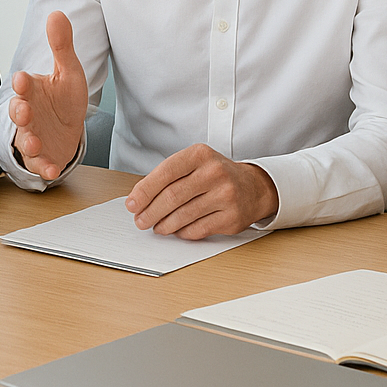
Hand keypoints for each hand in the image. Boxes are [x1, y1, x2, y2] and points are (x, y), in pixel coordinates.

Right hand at [9, 11, 88, 179]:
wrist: (69, 129)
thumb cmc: (64, 99)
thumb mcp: (69, 72)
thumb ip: (62, 46)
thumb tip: (57, 13)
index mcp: (32, 91)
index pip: (23, 85)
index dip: (22, 83)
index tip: (23, 79)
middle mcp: (28, 114)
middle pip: (18, 113)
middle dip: (19, 113)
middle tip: (24, 110)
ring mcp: (32, 137)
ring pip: (24, 140)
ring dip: (28, 142)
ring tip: (34, 142)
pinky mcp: (42, 157)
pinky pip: (39, 164)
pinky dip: (43, 168)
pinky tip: (51, 171)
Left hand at [123, 144, 278, 238]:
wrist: (254, 187)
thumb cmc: (216, 175)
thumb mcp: (195, 163)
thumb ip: (169, 176)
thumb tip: (139, 199)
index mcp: (200, 154)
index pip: (165, 172)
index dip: (144, 190)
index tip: (132, 204)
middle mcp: (214, 172)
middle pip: (172, 196)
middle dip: (150, 211)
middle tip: (140, 220)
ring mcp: (225, 195)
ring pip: (183, 215)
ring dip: (164, 225)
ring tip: (156, 227)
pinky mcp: (231, 218)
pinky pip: (198, 229)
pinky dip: (182, 232)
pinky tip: (176, 230)